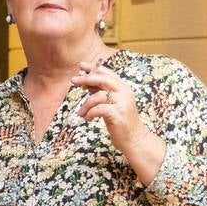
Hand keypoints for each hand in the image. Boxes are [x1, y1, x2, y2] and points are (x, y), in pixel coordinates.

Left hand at [72, 60, 164, 183]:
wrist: (134, 139)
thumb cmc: (120, 122)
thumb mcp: (110, 104)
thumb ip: (101, 92)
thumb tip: (86, 82)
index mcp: (123, 88)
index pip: (108, 73)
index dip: (94, 68)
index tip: (81, 66)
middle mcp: (125, 92)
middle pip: (103, 79)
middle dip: (86, 78)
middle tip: (73, 81)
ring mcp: (123, 103)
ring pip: (98, 96)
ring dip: (85, 105)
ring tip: (80, 113)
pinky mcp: (119, 114)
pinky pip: (99, 109)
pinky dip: (89, 113)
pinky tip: (87, 119)